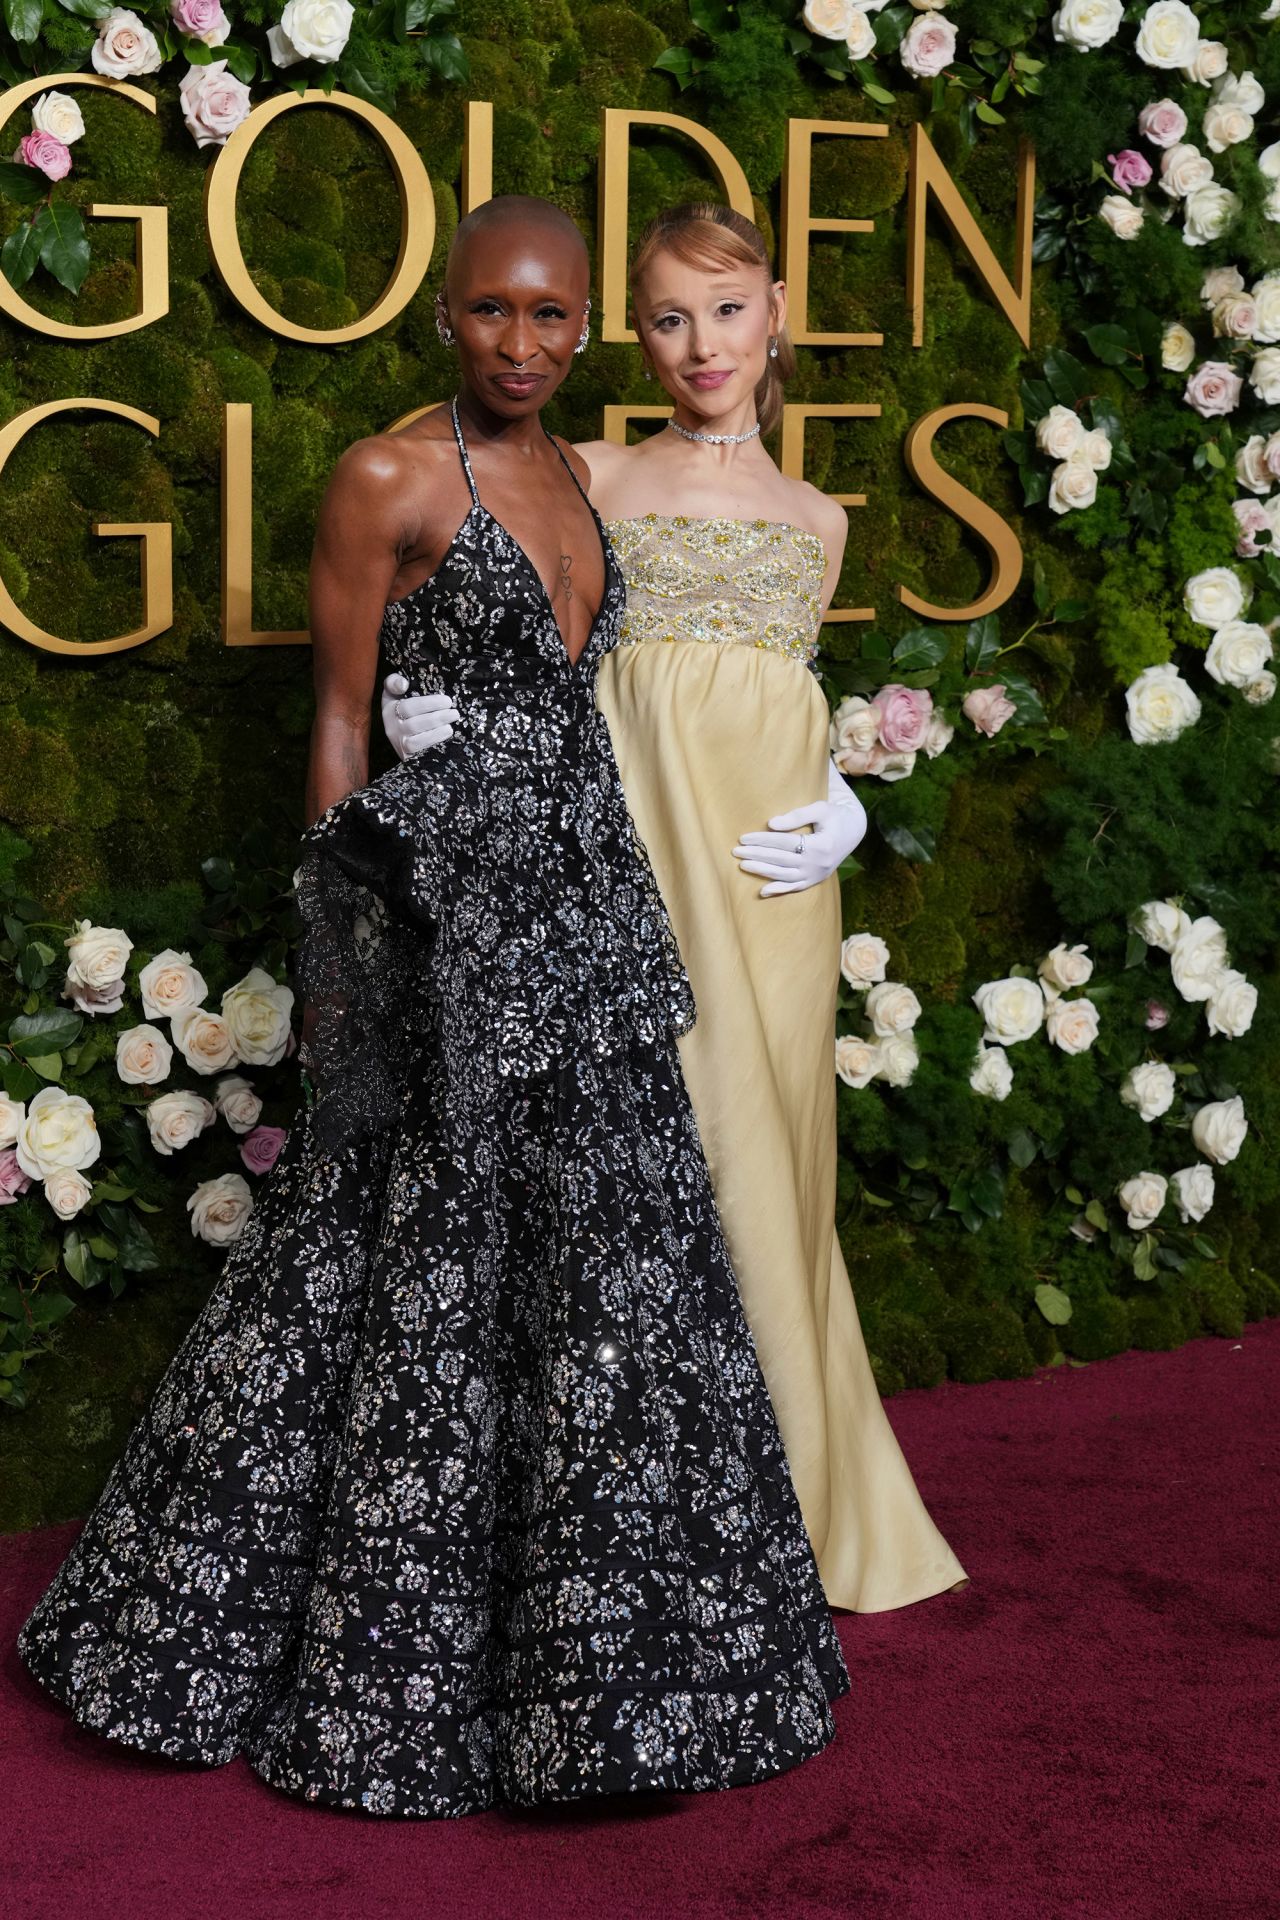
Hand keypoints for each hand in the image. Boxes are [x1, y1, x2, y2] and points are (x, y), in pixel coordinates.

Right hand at [381, 672, 458, 759]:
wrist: (396, 730)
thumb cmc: (399, 705)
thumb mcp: (393, 692)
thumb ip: (394, 682)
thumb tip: (403, 684)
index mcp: (389, 709)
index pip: (407, 707)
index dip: (427, 704)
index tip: (447, 701)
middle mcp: (392, 727)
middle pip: (414, 724)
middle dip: (437, 717)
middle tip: (455, 712)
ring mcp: (399, 742)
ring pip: (417, 739)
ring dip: (437, 730)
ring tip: (452, 720)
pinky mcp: (406, 754)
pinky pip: (419, 749)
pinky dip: (434, 740)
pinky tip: (447, 731)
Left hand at [733, 770, 867, 897]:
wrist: (853, 831)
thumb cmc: (834, 816)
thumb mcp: (820, 809)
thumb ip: (796, 816)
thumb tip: (771, 824)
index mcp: (820, 845)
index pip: (783, 843)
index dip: (761, 840)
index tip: (743, 837)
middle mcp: (818, 864)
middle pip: (780, 860)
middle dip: (756, 856)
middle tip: (735, 852)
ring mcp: (817, 875)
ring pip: (784, 875)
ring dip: (762, 872)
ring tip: (743, 865)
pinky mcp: (816, 880)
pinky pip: (795, 888)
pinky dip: (779, 891)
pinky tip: (762, 891)